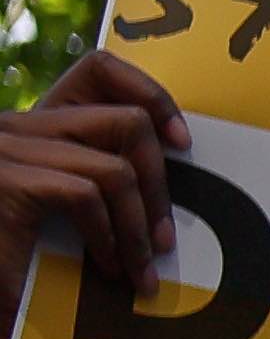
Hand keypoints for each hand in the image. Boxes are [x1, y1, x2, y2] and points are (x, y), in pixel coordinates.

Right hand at [0, 50, 185, 327]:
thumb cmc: (12, 261)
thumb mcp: (58, 213)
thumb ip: (99, 185)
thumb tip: (167, 196)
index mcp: (32, 126)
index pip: (99, 70)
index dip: (151, 95)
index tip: (183, 143)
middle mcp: (15, 126)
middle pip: (126, 120)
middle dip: (159, 184)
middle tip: (164, 240)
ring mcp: (7, 150)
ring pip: (115, 169)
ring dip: (139, 227)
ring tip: (140, 268)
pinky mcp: (5, 181)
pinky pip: (86, 196)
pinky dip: (108, 237)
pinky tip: (106, 267)